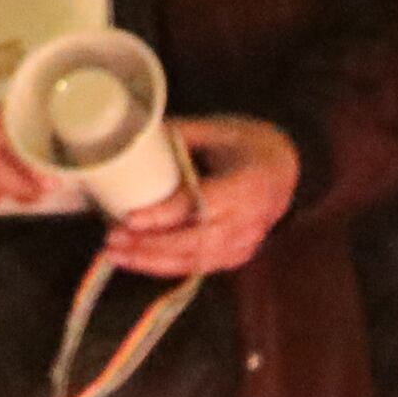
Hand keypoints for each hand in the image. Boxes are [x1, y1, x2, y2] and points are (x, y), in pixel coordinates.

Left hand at [101, 114, 300, 276]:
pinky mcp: (237, 256)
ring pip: (195, 261)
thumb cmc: (250, 145)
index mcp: (249, 183)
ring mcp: (246, 242)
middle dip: (150, 245)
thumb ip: (181, 135)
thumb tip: (133, 136)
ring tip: (116, 254)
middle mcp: (251, 219)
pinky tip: (137, 260)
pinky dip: (166, 266)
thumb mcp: (220, 129)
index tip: (129, 218)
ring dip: (152, 261)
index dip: (164, 215)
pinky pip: (199, 267)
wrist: (285, 169)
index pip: (201, 205)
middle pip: (195, 241)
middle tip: (112, 240)